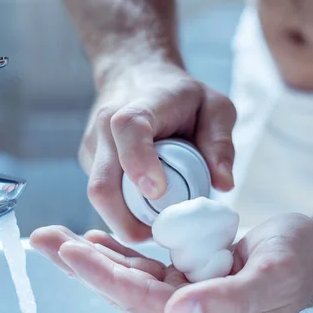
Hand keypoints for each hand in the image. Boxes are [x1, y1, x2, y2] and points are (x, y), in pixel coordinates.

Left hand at [30, 213, 312, 312]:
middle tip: (44, 240)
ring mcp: (182, 296)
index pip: (143, 301)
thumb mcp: (273, 275)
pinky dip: (116, 251)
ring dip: (90, 256)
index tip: (71, 252)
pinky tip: (93, 240)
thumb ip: (229, 300)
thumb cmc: (298, 262)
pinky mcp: (182, 278)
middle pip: (124, 289)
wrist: (310, 251)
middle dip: (81, 265)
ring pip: (126, 276)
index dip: (105, 276)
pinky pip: (140, 265)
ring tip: (54, 238)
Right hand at [80, 62, 236, 241]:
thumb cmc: (179, 95)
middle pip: (102, 184)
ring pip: (99, 197)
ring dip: (125, 221)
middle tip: (162, 236)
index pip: (128, 130)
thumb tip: (223, 185)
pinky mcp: (89, 162)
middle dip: (127, 221)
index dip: (139, 162)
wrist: (136, 76)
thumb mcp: (214, 107)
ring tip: (159, 225)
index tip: (157, 192)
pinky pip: (104, 196)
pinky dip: (122, 212)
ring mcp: (93, 148)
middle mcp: (105, 127)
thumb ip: (221, 142)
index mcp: (139, 106)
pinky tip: (146, 210)